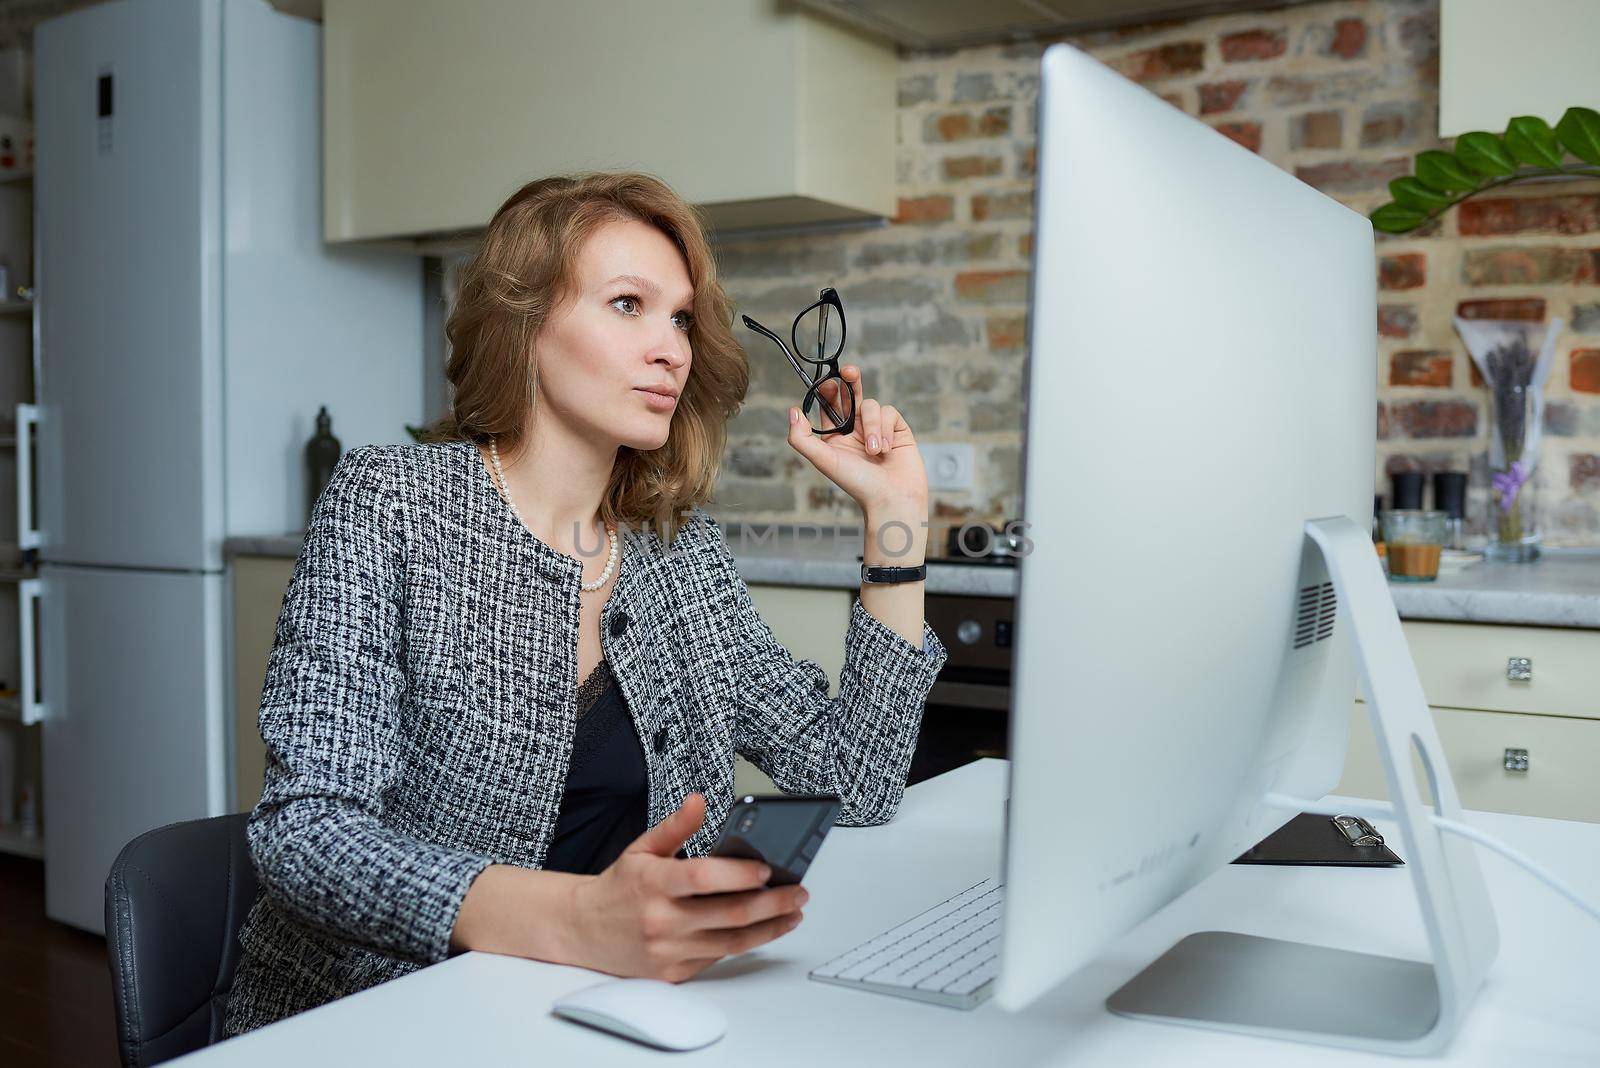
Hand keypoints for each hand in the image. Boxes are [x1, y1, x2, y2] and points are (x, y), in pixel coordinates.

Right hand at [567, 793, 808, 981]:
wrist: (583, 930)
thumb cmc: (619, 887)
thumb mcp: (641, 848)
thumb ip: (675, 826)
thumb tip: (699, 800)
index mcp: (654, 883)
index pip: (704, 878)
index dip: (740, 875)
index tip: (769, 870)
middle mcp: (662, 920)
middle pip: (730, 914)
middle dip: (773, 903)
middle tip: (798, 892)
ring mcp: (668, 951)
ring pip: (732, 942)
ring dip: (770, 928)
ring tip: (792, 913)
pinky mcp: (674, 973)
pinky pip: (718, 958)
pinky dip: (745, 943)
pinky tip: (763, 929)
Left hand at [787, 365, 927, 512]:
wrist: (892, 498)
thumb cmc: (858, 483)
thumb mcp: (824, 460)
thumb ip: (802, 438)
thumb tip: (792, 411)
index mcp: (836, 437)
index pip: (830, 406)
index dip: (828, 390)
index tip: (827, 381)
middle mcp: (856, 430)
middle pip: (851, 394)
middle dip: (850, 380)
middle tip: (848, 371)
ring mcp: (877, 429)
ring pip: (871, 406)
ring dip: (872, 427)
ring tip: (874, 452)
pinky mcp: (898, 429)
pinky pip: (890, 412)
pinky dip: (887, 430)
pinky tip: (887, 450)